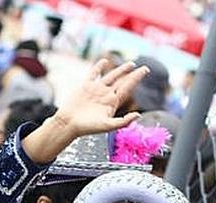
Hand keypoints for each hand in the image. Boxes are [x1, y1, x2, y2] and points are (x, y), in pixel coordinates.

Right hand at [21, 59, 148, 163]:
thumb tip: (139, 115)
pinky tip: (105, 61)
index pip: (128, 87)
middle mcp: (106, 95)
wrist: (69, 123)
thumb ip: (124, 122)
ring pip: (111, 76)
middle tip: (145, 68)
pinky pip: (94, 74)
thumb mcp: (108, 126)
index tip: (145, 70)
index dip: (136, 78)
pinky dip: (99, 67)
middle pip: (123, 81)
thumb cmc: (88, 127)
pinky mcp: (86, 86)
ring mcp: (96, 89)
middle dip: (133, 74)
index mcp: (113, 102)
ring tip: (131, 64)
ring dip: (121, 70)